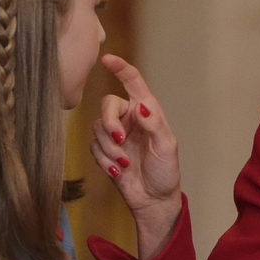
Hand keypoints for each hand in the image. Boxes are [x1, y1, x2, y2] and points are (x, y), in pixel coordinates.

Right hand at [91, 54, 181, 259]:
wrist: (154, 200)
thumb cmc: (165, 171)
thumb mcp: (166, 146)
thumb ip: (154, 124)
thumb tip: (141, 106)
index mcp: (147, 111)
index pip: (133, 83)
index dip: (121, 68)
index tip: (107, 59)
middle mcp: (129, 119)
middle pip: (107, 106)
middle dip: (110, 123)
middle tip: (119, 140)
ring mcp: (115, 135)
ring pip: (98, 128)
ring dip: (109, 148)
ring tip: (124, 164)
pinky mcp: (104, 152)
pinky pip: (94, 148)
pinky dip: (104, 160)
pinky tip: (117, 172)